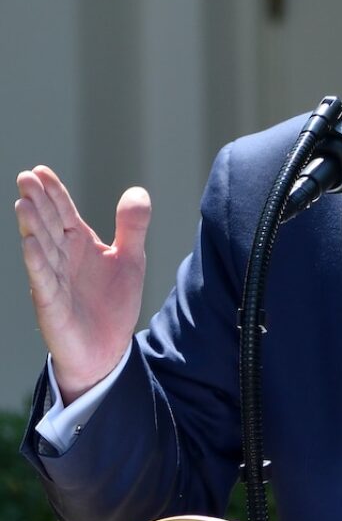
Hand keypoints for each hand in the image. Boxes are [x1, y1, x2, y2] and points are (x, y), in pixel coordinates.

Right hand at [15, 166, 150, 403]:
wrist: (109, 350)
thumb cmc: (113, 303)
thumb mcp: (130, 259)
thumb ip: (132, 227)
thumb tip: (137, 191)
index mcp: (80, 244)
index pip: (64, 212)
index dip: (53, 192)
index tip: (40, 170)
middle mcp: (63, 258)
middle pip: (49, 224)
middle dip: (38, 201)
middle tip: (25, 177)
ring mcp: (55, 280)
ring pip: (42, 248)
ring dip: (32, 226)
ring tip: (23, 203)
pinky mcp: (52, 304)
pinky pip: (44, 280)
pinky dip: (37, 262)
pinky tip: (30, 243)